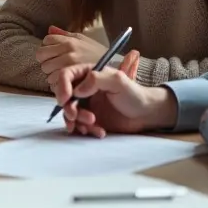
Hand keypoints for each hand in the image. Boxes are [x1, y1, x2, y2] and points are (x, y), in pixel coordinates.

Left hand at [36, 25, 108, 75]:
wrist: (112, 70)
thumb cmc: (97, 55)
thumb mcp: (84, 40)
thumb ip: (65, 35)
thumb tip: (50, 29)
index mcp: (70, 40)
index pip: (47, 40)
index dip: (48, 47)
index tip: (54, 53)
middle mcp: (68, 50)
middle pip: (41, 55)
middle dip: (46, 60)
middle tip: (55, 64)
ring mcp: (69, 64)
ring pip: (46, 69)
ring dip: (51, 73)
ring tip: (61, 74)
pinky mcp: (71, 77)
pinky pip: (53, 81)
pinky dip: (56, 83)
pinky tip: (65, 82)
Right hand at [50, 55, 175, 136]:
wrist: (146, 114)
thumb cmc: (135, 94)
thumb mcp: (118, 81)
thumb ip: (96, 79)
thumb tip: (77, 90)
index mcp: (88, 74)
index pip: (66, 75)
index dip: (62, 87)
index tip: (66, 100)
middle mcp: (84, 89)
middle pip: (65, 98)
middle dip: (70, 109)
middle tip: (82, 117)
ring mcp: (86, 105)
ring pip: (70, 114)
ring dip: (78, 122)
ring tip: (94, 125)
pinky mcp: (89, 120)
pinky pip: (79, 126)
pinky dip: (86, 130)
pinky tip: (100, 132)